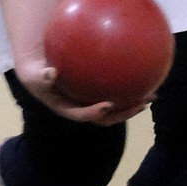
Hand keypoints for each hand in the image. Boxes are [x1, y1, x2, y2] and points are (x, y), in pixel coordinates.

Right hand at [14, 55, 149, 125]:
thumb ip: (42, 77)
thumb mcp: (34, 74)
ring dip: (134, 103)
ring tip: (152, 95)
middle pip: (107, 116)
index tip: (108, 104)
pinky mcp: (98, 92)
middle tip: (142, 103)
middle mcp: (83, 108)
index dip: (95, 112)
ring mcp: (92, 101)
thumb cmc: (36, 72)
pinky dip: (130, 86)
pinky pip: (116, 91)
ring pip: (116, 107)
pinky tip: (145, 74)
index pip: (83, 114)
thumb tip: (51, 74)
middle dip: (125, 112)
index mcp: (68, 108)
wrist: (40, 69)